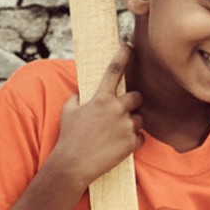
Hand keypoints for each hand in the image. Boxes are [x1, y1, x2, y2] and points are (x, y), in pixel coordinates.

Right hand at [51, 43, 143, 187]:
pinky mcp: (133, 142)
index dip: (123, 56)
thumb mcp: (69, 110)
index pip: (114, 71)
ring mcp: (126, 126)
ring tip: (115, 133)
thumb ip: (79, 97)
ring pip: (140, 118)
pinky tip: (118, 145)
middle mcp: (116, 109)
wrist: (75, 163)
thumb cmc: (70, 136)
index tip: (129, 45)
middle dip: (132, 102)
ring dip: (131, 123)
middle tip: (121, 111)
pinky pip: (141, 137)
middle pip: (137, 97)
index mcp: (100, 98)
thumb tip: (85, 92)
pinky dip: (133, 140)